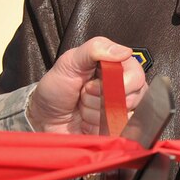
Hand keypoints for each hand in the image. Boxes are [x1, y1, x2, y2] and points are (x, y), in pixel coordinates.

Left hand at [28, 38, 147, 134]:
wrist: (43, 117)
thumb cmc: (56, 89)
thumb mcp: (68, 62)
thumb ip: (94, 49)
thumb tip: (125, 51)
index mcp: (117, 69)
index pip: (136, 75)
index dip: (116, 82)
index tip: (92, 83)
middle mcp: (124, 89)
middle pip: (133, 97)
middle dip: (102, 99)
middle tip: (85, 94)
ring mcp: (122, 110)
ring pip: (125, 115)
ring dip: (97, 114)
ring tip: (84, 108)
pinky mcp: (117, 128)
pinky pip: (121, 130)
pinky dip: (99, 126)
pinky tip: (89, 122)